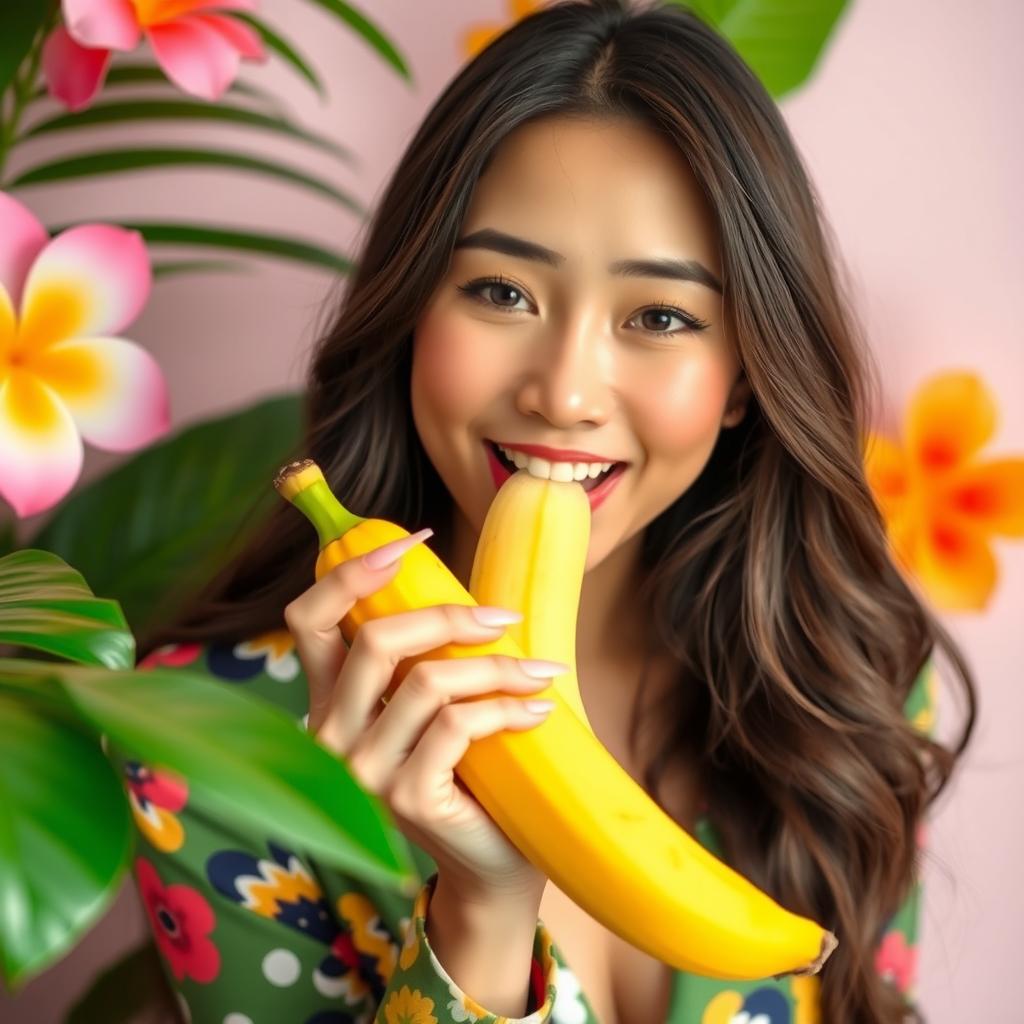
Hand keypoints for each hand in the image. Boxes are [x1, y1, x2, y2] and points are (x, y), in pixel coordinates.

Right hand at [283, 528, 564, 904]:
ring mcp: (361, 772)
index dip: (352, 571)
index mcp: (330, 700)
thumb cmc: (470, 770)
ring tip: (541, 673)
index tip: (416, 540)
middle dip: (449, 616)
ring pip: (427, 681)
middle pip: (375, 638)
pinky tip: (537, 710)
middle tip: (506, 619)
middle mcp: (329, 734)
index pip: (307, 618)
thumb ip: (425, 654)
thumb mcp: (436, 703)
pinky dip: (507, 708)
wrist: (492, 862)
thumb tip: (470, 587)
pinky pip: (458, 725)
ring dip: (496, 667)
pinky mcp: (403, 798)